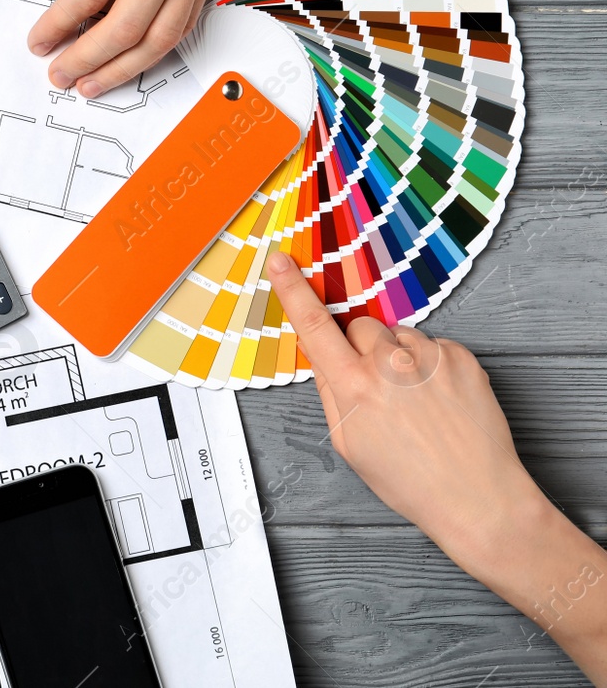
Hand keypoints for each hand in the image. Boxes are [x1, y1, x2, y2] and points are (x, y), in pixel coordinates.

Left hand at [27, 0, 253, 97]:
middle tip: (62, 75)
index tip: (41, 43)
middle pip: (124, 30)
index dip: (57, 28)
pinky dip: (158, 47)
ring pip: (161, 38)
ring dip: (124, 69)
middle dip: (86, 61)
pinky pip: (185, 20)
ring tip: (94, 82)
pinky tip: (134, 58)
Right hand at [266, 251, 543, 560]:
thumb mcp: (350, 443)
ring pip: (399, 335)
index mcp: (353, 387)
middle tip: (379, 386)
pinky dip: (433, 365)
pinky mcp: (462, 358)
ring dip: (401, 357)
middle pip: (361, 328)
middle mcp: (390, 365)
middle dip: (362, 347)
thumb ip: (331, 392)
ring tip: (418, 401)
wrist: (478, 498)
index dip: (292, 289)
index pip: (313, 326)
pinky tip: (441, 399)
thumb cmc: (410, 480)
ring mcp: (430, 358)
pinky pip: (435, 346)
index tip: (280, 261)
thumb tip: (321, 355)